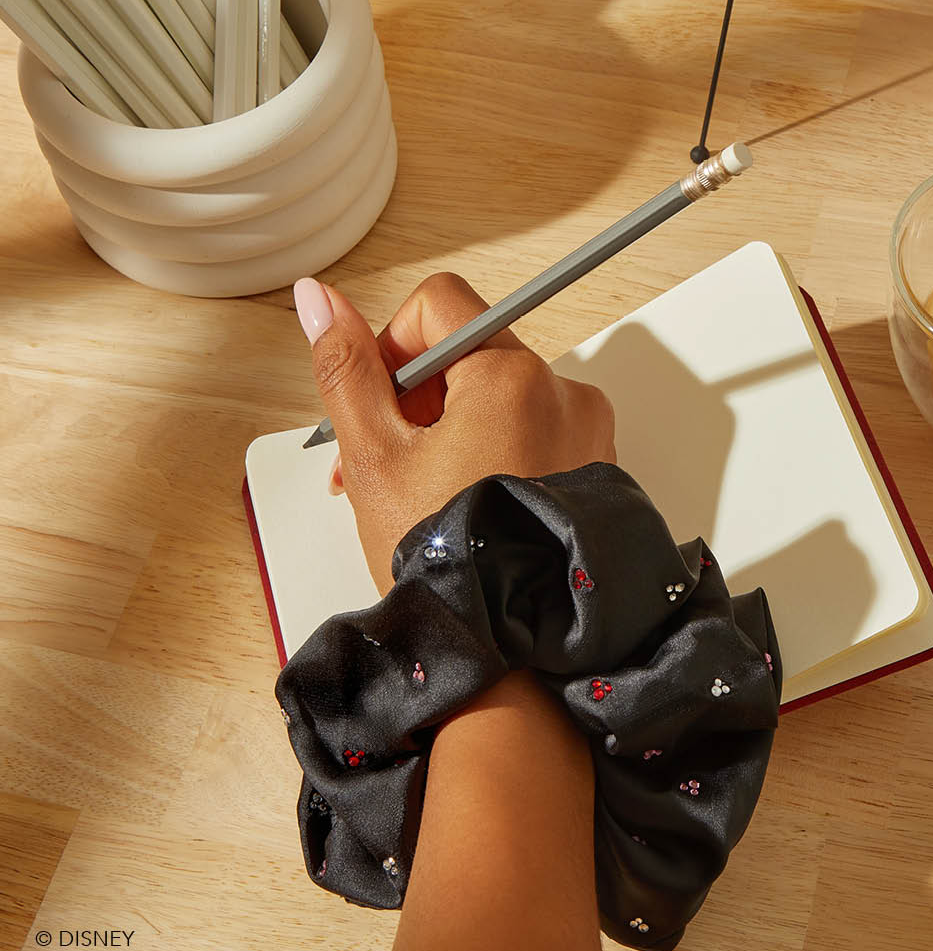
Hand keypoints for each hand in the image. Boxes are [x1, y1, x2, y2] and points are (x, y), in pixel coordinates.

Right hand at [293, 273, 615, 593]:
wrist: (510, 651)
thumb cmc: (445, 565)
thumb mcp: (375, 458)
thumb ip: (346, 369)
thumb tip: (320, 299)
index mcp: (512, 377)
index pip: (439, 305)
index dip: (393, 345)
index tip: (382, 402)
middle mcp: (563, 393)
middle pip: (470, 351)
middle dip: (418, 397)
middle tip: (390, 459)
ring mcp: (586, 431)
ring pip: (500, 393)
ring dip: (452, 426)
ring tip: (423, 491)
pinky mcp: (595, 465)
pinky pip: (534, 429)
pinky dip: (495, 450)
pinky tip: (467, 502)